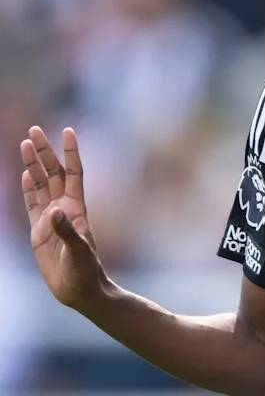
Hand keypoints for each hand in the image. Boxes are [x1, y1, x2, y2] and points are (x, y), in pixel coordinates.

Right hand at [20, 126, 107, 309]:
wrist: (79, 289)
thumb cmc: (85, 270)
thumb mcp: (78, 250)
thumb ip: (66, 231)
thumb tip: (54, 211)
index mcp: (77, 208)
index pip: (74, 172)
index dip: (71, 152)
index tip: (68, 131)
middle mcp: (64, 208)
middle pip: (53, 173)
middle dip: (45, 151)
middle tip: (35, 130)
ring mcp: (51, 218)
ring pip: (40, 184)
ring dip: (33, 165)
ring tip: (25, 143)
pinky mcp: (38, 231)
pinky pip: (31, 204)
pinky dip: (27, 189)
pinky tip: (24, 174)